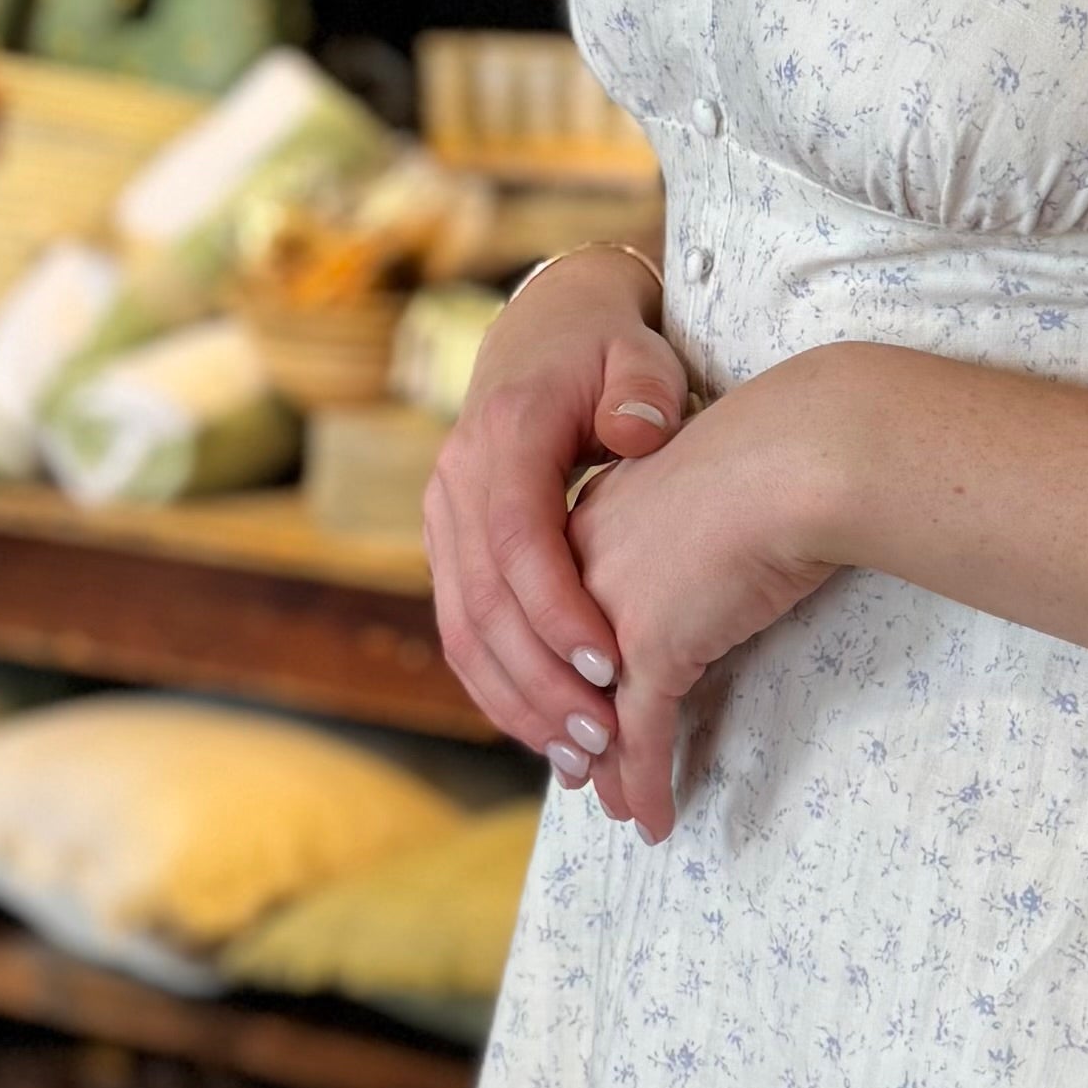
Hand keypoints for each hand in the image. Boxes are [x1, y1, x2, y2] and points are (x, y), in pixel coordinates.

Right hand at [424, 249, 690, 785]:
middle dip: (541, 680)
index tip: (614, 667)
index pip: (519, 539)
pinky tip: (545, 732)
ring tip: (579, 758)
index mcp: (504, 433)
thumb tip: (637, 431)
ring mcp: (443, 516)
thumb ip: (644, 389)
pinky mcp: (449, 547)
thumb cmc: (609, 350)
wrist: (546, 330)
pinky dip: (499, 687)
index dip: (559, 610)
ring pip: (462, 629)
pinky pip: (462, 630)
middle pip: (483, 602)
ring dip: (517, 701)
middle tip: (603, 738)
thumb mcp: (639, 353)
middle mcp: (456, 479)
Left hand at [563, 358, 854, 837]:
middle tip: (582, 772)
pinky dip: (647, 785)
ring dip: (608, 771)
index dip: (562, 664)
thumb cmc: (784, 454)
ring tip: (619, 809)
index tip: (578, 698)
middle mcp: (582, 567)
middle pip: (557, 668)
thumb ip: (687, 522)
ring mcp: (607, 611)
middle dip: (569, 730)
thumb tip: (707, 547)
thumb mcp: (712, 486)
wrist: (803, 453)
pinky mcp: (650, 648)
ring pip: (592, 713)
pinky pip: (640, 738)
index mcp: (592, 519)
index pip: (557, 610)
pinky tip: (655, 820)